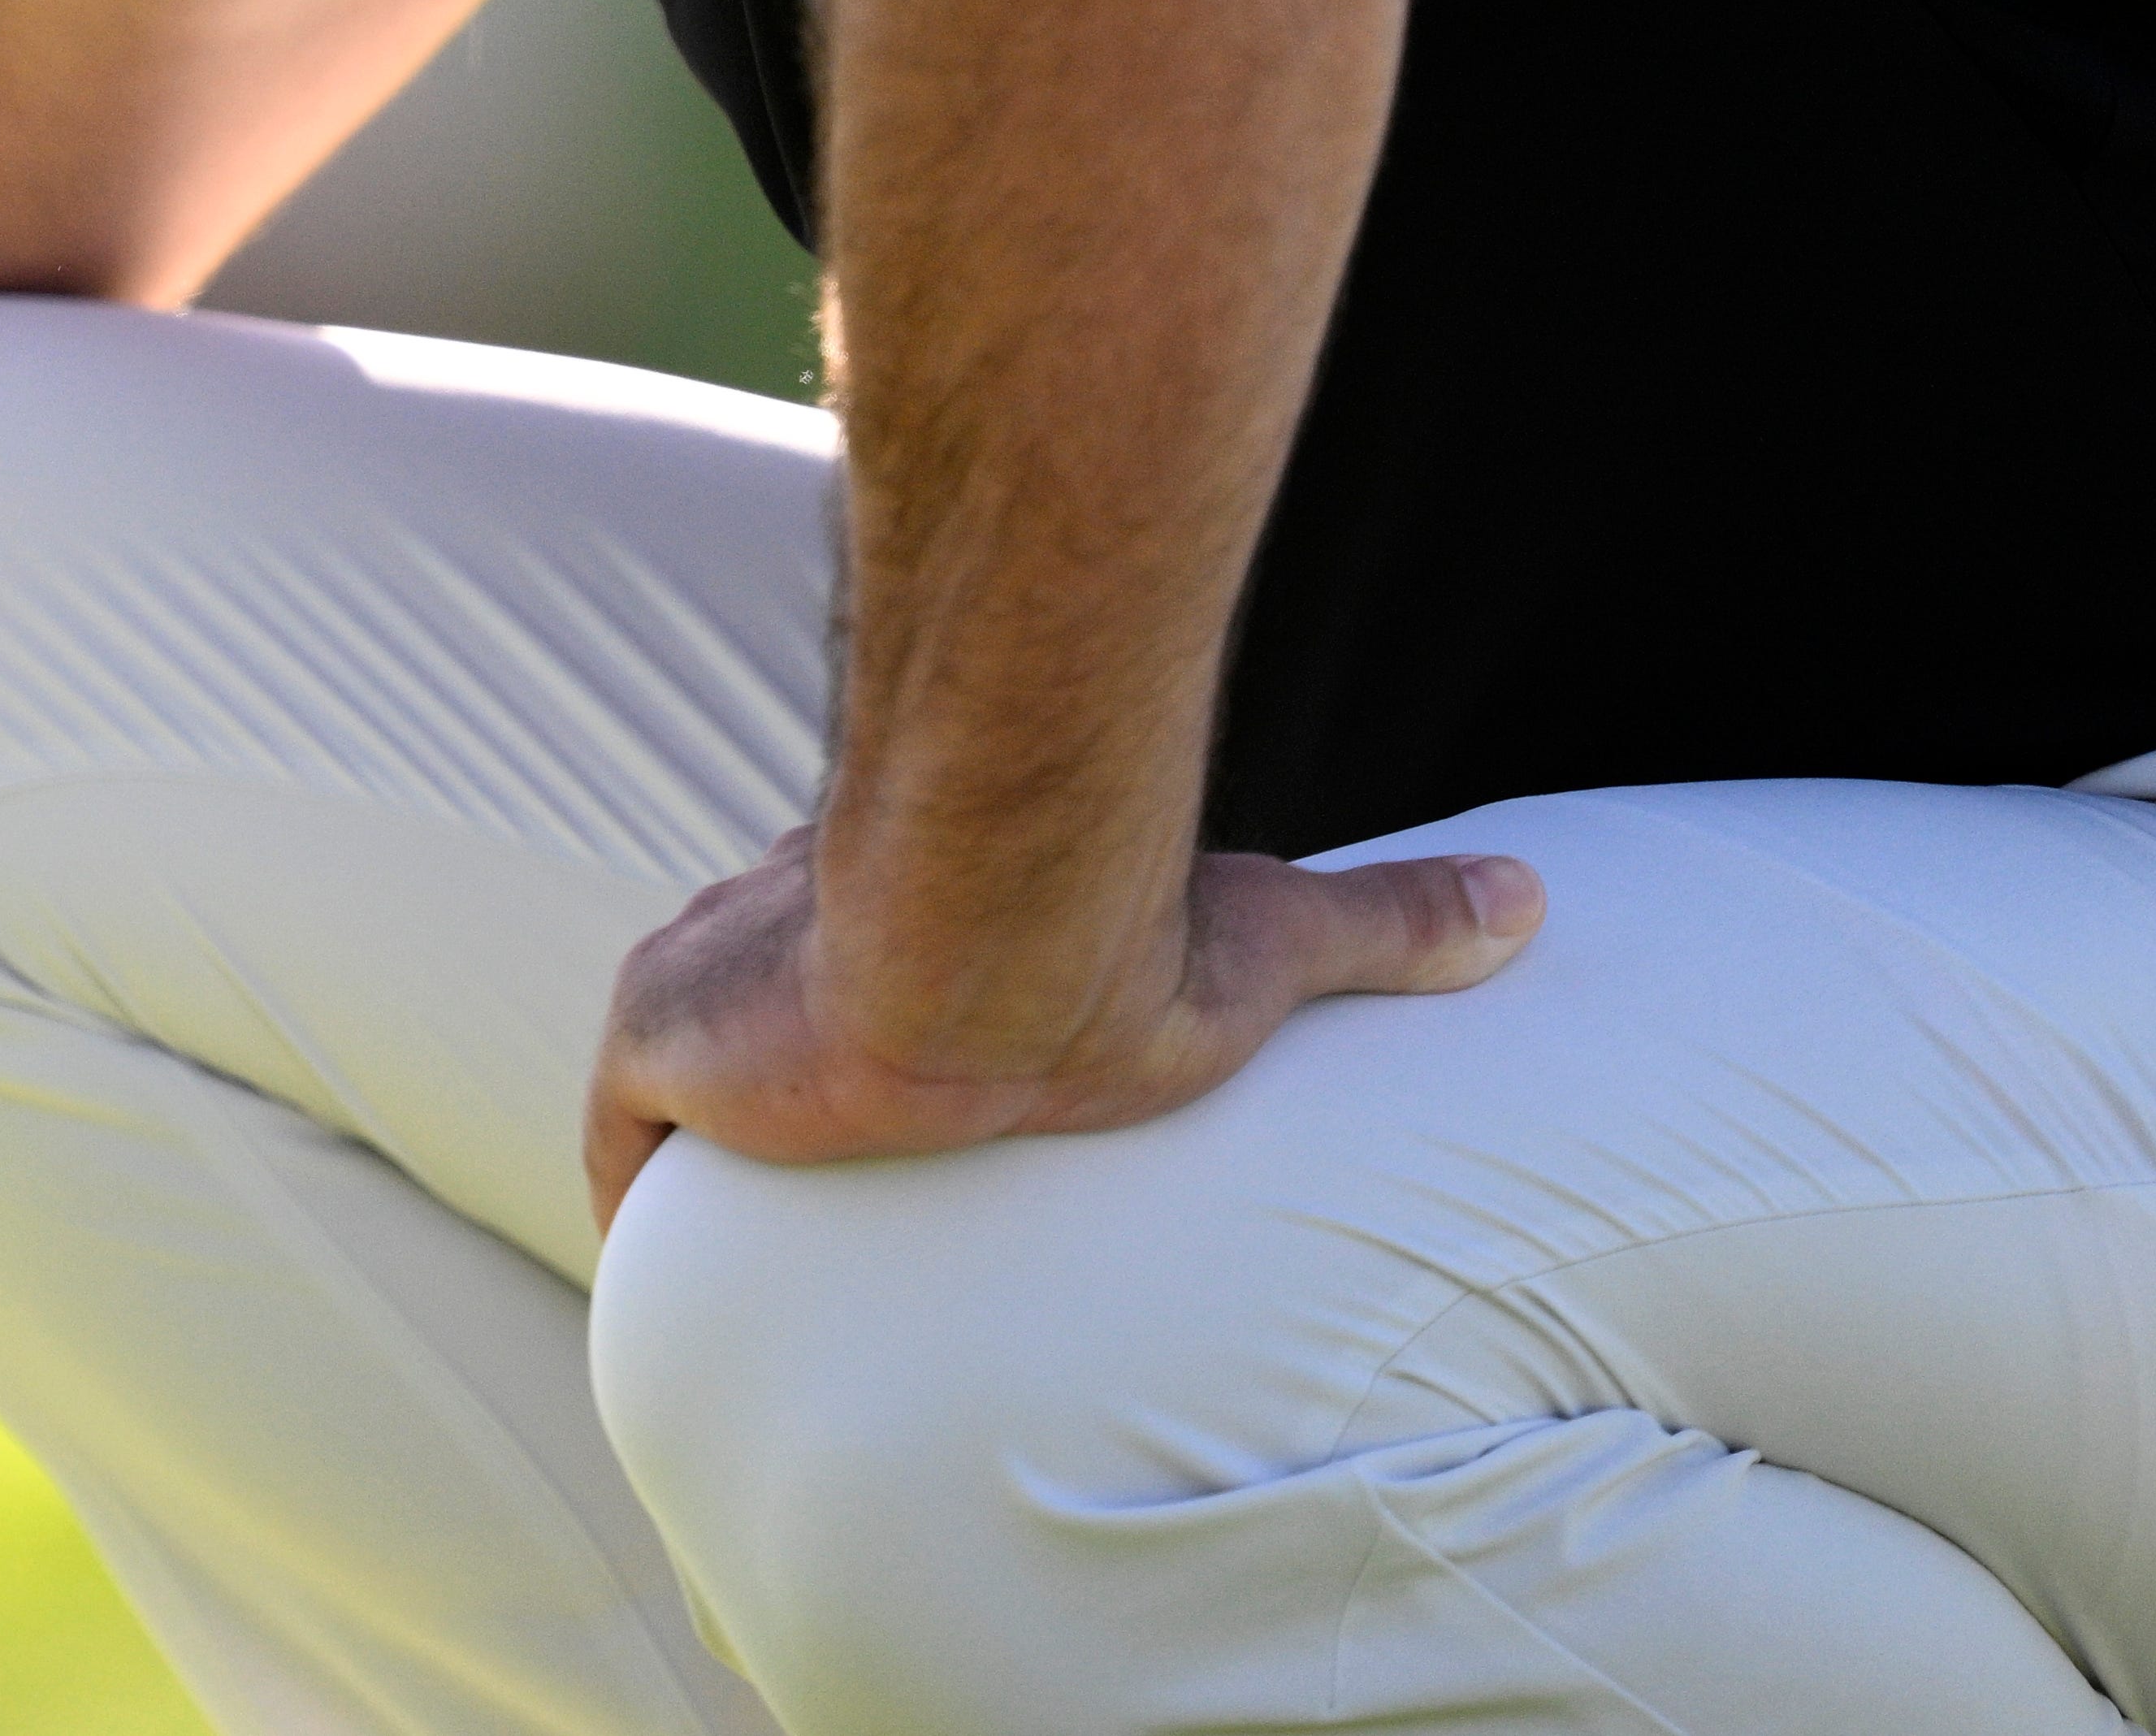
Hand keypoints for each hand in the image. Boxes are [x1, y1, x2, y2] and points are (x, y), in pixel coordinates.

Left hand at [582, 828, 1536, 1230]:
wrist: (993, 929)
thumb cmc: (1122, 927)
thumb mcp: (1264, 933)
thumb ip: (1382, 921)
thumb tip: (1529, 904)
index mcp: (908, 886)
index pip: (864, 947)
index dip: (872, 1015)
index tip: (902, 1084)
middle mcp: (787, 909)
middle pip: (762, 1006)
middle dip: (787, 1077)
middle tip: (844, 1182)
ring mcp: (713, 965)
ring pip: (690, 1071)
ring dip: (714, 1141)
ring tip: (768, 1246)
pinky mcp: (661, 1026)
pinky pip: (626, 1131)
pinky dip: (645, 1187)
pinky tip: (680, 1268)